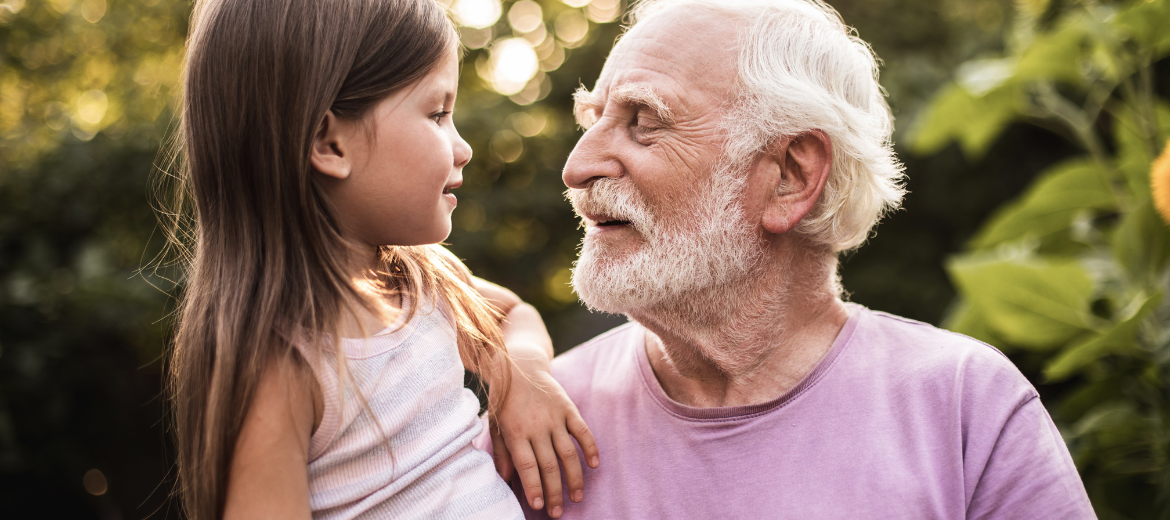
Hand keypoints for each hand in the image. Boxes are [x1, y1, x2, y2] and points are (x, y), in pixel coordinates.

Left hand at [489, 353, 598, 518]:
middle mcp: (537, 427)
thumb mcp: (494, 424)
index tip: (538, 505)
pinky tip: (594, 465)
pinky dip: (590, 447)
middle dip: (554, 491)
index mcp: (516, 432)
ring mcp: (554, 417)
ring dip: (574, 477)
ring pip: (568, 453)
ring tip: (577, 497)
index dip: (534, 487)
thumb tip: (506, 479)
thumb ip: (500, 452)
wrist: (518, 365)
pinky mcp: (568, 408)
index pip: (528, 466)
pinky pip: (582, 430)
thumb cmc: (504, 400)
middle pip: (549, 465)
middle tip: (557, 512)